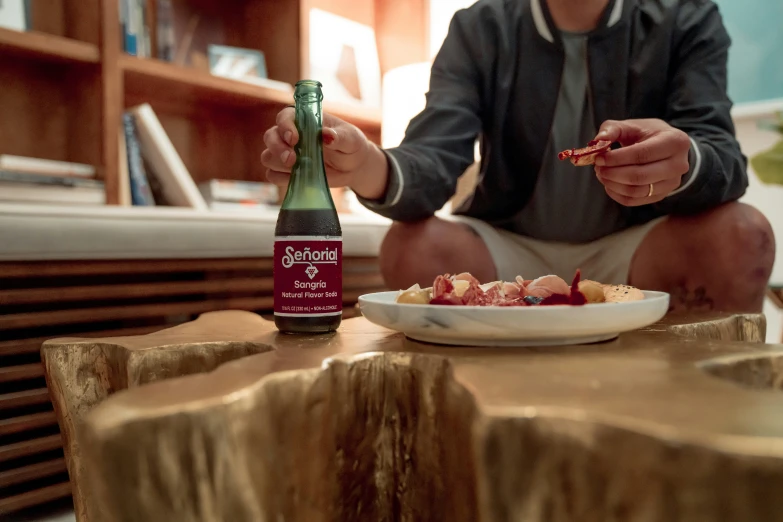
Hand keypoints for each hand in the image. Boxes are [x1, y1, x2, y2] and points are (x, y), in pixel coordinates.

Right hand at [261, 108, 388, 199]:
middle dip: (277, 148)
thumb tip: (326, 135)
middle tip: (292, 159)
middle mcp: (291, 135)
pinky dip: (281, 178)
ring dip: (277, 163)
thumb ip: (339, 136)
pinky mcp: (288, 173)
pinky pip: (273, 175)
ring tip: (297, 168)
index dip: (285, 126)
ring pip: (268, 157)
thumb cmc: (352, 145)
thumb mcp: (351, 139)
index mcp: (304, 120)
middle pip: (270, 137)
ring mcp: (288, 154)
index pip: (285, 117)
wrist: (354, 166)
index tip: (294, 138)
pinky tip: (297, 178)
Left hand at [593, 118, 691, 205]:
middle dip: (613, 173)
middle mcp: (678, 165)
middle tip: (598, 167)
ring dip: (613, 184)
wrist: (665, 148)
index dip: (617, 158)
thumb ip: (613, 129)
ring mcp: (672, 183)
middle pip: (640, 176)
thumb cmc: (647, 134)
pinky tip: (609, 183)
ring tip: (601, 173)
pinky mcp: (661, 195)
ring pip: (637, 191)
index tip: (599, 158)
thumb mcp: (632, 125)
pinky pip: (635, 200)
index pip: (642, 154)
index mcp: (675, 141)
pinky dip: (616, 194)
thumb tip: (598, 141)